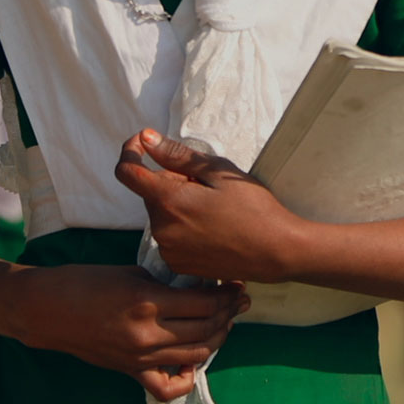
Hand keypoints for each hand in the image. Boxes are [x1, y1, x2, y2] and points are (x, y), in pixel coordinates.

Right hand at [10, 263, 247, 401]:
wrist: (47, 309)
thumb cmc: (87, 281)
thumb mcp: (134, 271)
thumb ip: (167, 282)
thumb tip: (199, 286)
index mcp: (149, 302)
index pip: (205, 304)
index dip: (227, 294)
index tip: (237, 284)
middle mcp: (148, 334)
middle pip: (206, 330)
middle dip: (229, 314)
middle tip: (238, 301)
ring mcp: (139, 357)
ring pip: (196, 356)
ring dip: (217, 338)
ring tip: (224, 321)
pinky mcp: (130, 371)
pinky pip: (167, 386)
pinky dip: (187, 376)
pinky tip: (192, 360)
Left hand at [114, 130, 301, 282]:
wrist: (276, 251)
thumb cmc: (254, 207)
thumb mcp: (219, 172)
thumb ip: (177, 155)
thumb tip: (146, 138)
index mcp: (169, 201)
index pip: (127, 172)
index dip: (131, 151)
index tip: (145, 143)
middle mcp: (161, 229)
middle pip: (151, 193)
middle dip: (171, 181)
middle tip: (208, 184)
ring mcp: (168, 250)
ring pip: (162, 214)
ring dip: (178, 204)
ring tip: (214, 208)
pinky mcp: (178, 265)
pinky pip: (170, 236)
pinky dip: (183, 226)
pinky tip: (212, 228)